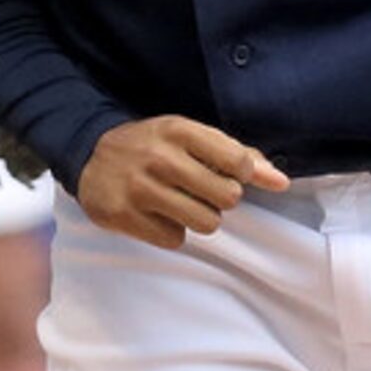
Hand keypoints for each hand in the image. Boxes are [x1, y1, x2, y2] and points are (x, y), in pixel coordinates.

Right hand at [75, 116, 287, 249]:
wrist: (89, 154)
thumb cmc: (153, 146)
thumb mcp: (191, 137)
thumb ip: (239, 155)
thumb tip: (281, 182)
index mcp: (179, 131)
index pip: (238, 162)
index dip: (241, 175)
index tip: (226, 173)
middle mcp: (159, 158)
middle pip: (228, 198)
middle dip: (220, 199)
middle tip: (198, 190)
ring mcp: (139, 188)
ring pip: (205, 223)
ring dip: (198, 218)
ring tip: (179, 202)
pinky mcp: (124, 216)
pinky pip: (174, 239)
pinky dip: (170, 231)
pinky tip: (155, 213)